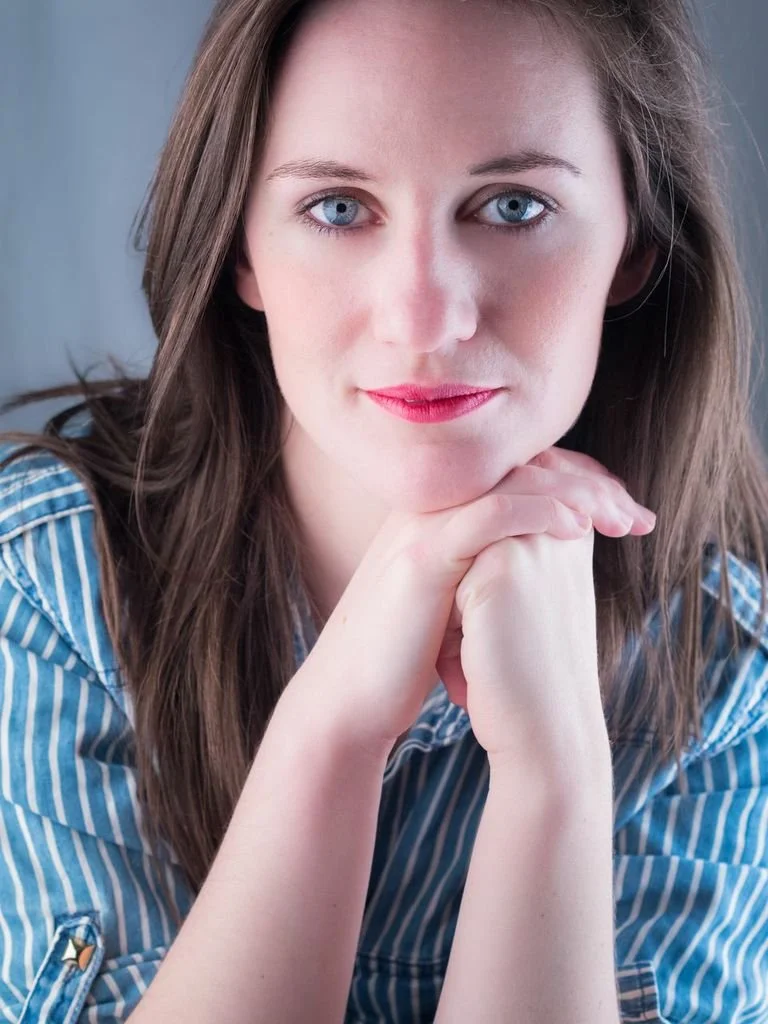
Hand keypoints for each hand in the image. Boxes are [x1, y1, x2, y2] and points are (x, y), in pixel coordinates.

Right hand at [288, 445, 654, 764]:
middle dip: (587, 484)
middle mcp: (430, 509)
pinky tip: (576, 528)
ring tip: (617, 517)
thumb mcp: (454, 607)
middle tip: (633, 514)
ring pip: (510, 483)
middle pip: (521, 469)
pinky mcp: (422, 555)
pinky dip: (538, 512)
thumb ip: (486, 577)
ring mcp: (423, 527)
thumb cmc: (404, 659)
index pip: (519, 477)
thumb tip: (541, 578)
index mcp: (441, 516)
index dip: (576, 485)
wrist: (351, 697)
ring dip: (575, 494)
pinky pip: (489, 514)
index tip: (623, 514)